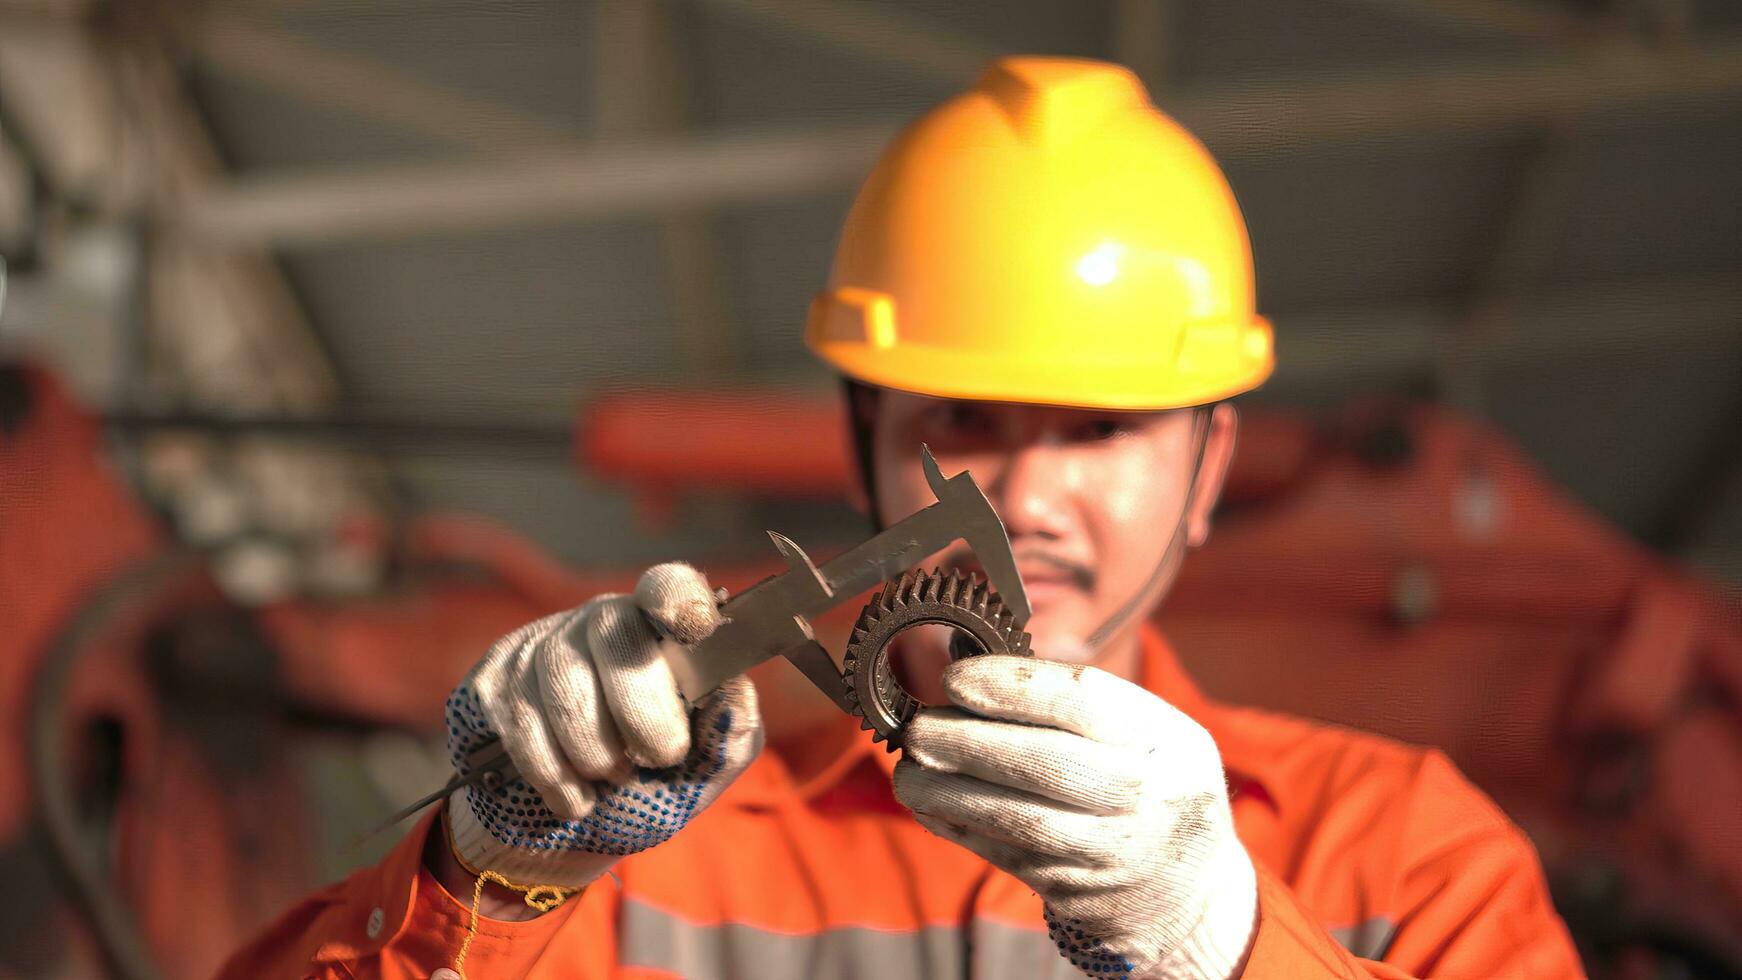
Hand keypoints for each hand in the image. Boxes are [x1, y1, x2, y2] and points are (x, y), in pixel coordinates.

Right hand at [444, 563, 763, 890]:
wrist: (568, 838)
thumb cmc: (649, 790)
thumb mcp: (702, 773)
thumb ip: (731, 734)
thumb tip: (734, 690)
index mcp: (661, 631)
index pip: (667, 586)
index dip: (679, 596)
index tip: (694, 624)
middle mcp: (601, 621)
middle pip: (617, 634)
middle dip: (642, 712)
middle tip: (658, 758)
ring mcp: (541, 644)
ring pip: (564, 679)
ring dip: (594, 748)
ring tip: (612, 777)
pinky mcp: (495, 680)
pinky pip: (521, 719)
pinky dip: (553, 773)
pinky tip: (574, 797)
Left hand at [894, 657, 1256, 979]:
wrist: (1191, 891)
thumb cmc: (1153, 785)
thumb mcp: (1152, 732)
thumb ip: (1081, 702)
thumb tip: (974, 666)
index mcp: (1164, 738)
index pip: (1082, 700)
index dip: (1010, 686)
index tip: (954, 679)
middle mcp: (1144, 795)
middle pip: (1045, 762)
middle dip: (967, 743)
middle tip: (917, 728)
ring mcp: (1112, 850)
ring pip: (1018, 818)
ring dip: (949, 792)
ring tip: (907, 772)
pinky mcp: (1078, 891)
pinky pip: (1006, 855)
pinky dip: (958, 828)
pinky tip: (928, 806)